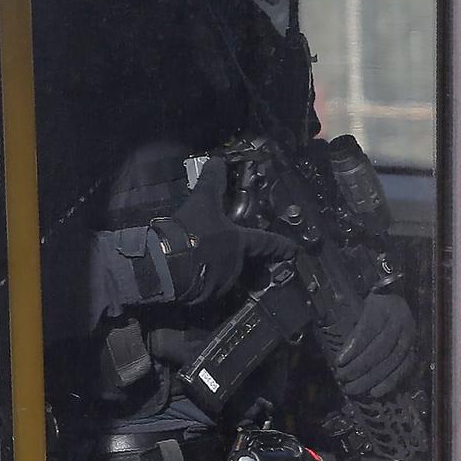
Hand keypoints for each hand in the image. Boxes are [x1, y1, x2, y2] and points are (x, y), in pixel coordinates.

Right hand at [156, 157, 295, 304]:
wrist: (165, 264)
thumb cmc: (190, 231)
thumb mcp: (202, 201)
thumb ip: (211, 182)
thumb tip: (216, 161)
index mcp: (239, 243)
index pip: (266, 242)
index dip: (281, 245)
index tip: (294, 252)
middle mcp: (235, 266)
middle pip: (240, 260)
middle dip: (231, 255)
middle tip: (216, 249)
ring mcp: (219, 284)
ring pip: (221, 276)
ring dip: (213, 269)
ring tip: (195, 260)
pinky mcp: (201, 298)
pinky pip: (203, 289)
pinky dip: (198, 281)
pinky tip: (184, 273)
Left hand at [333, 292, 415, 397]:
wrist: (394, 304)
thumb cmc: (369, 307)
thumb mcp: (357, 305)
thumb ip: (345, 319)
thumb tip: (326, 337)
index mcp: (382, 307)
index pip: (368, 329)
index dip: (354, 347)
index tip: (339, 361)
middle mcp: (400, 321)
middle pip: (380, 348)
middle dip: (359, 366)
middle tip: (342, 377)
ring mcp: (410, 337)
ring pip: (392, 361)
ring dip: (371, 378)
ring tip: (352, 389)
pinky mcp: (414, 350)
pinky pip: (404, 369)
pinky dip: (390, 383)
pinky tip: (375, 393)